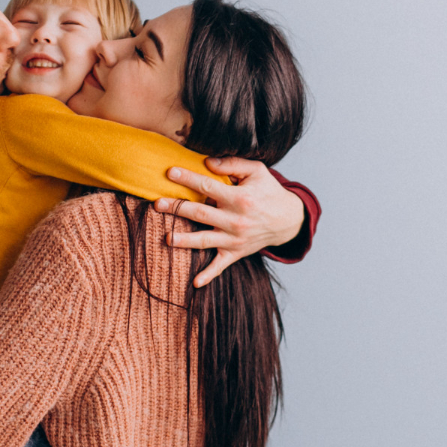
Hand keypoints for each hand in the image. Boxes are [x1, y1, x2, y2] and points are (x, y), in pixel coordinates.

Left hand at [153, 157, 306, 286]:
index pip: (207, 186)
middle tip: (157, 204)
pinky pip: (221, 266)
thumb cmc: (269, 191)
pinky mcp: (236, 252)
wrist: (289, 220)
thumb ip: (232, 165)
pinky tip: (195, 283)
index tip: (169, 172)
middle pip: (199, 213)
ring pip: (204, 240)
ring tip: (166, 239)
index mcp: (239, 198)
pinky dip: (209, 275)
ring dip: (184, 241)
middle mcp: (235, 220)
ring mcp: (234, 239)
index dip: (187, 178)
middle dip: (176, 208)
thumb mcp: (257, 171)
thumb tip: (207, 162)